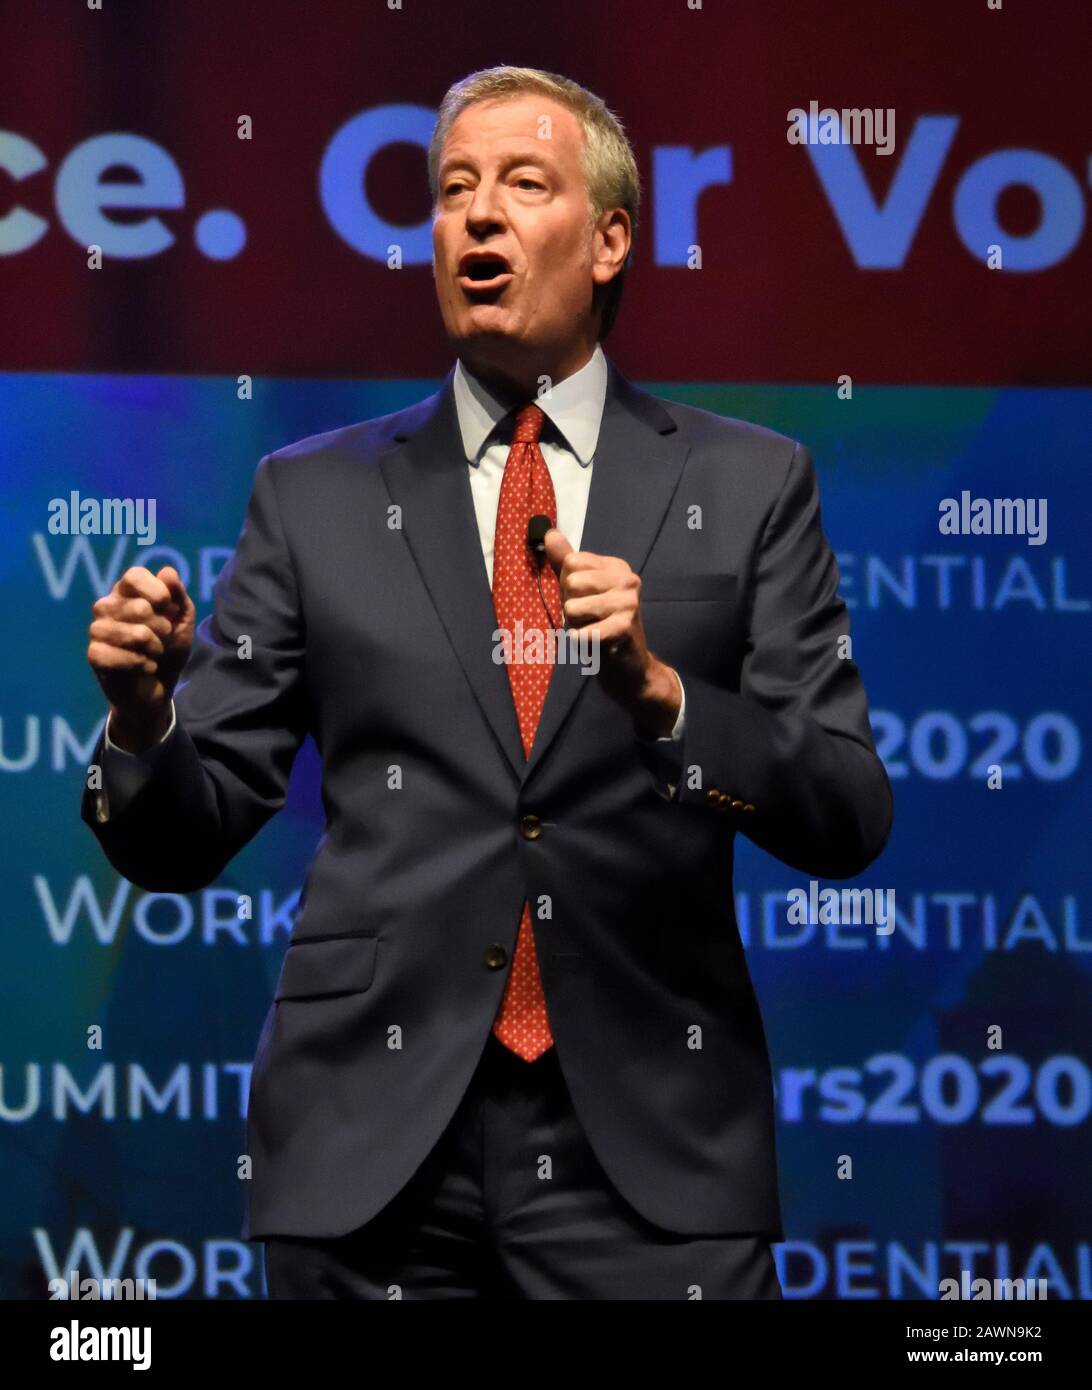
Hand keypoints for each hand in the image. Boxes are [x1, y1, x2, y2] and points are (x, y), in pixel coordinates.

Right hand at [87, 565, 194, 750]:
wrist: (158, 686)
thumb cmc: (168, 648)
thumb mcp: (182, 621)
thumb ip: (178, 596)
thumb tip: (168, 572)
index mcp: (126, 592)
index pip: (135, 575)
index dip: (157, 591)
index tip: (168, 607)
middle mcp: (107, 606)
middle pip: (141, 608)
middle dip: (162, 628)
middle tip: (162, 638)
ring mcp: (98, 630)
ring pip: (134, 634)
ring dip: (154, 649)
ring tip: (154, 654)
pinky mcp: (94, 654)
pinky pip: (121, 656)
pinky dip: (140, 665)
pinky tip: (144, 667)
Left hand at [542, 530, 680, 737]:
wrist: (630, 669)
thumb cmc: (601, 626)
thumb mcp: (582, 592)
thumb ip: (565, 563)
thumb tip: (549, 533)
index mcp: (617, 566)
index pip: (570, 563)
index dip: (568, 588)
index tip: (588, 602)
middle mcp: (627, 579)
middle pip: (570, 584)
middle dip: (571, 607)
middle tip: (590, 620)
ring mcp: (628, 603)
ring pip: (572, 608)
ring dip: (576, 626)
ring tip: (594, 631)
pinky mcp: (623, 628)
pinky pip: (581, 633)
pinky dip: (581, 643)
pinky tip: (596, 646)